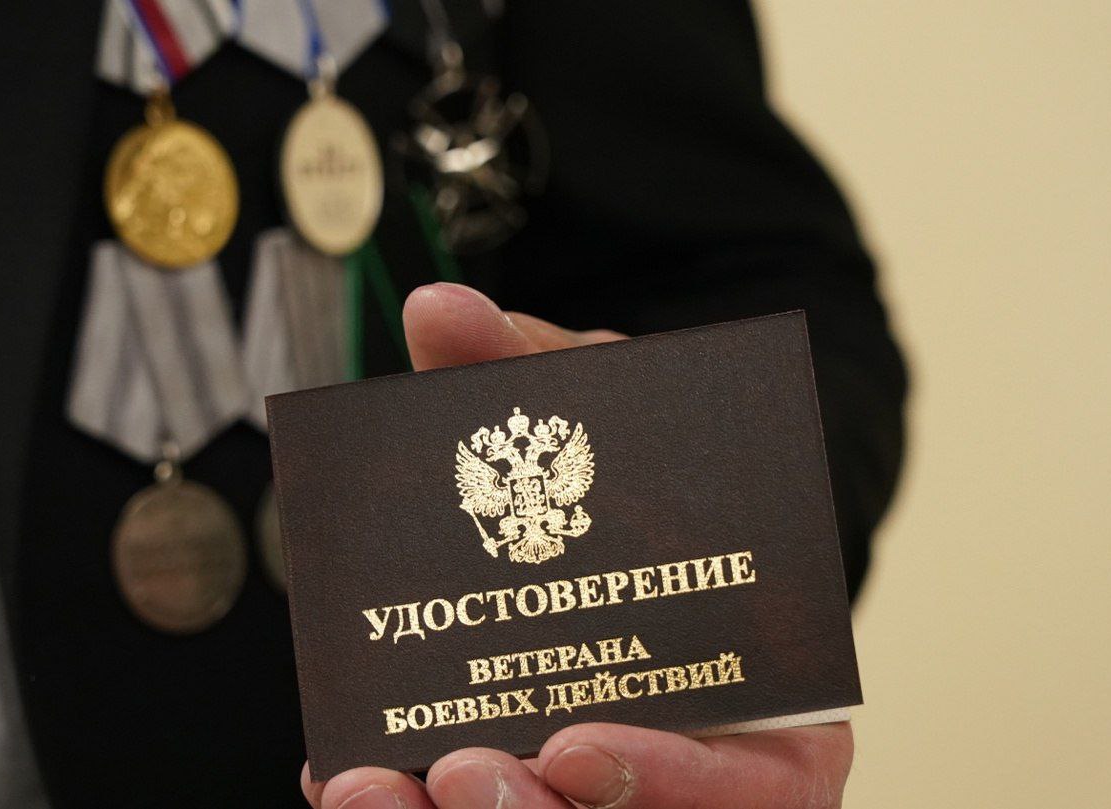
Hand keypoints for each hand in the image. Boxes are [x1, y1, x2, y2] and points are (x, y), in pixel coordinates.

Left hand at [302, 283, 852, 807]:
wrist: (611, 496)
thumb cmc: (634, 464)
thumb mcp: (602, 410)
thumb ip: (528, 370)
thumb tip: (440, 310)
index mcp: (768, 680)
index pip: (767, 778)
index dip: (682, 780)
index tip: (577, 748)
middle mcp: (708, 753)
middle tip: (461, 773)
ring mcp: (624, 776)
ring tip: (370, 790)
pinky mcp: (545, 779)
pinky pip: (485, 804)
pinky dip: (409, 806)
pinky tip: (342, 781)